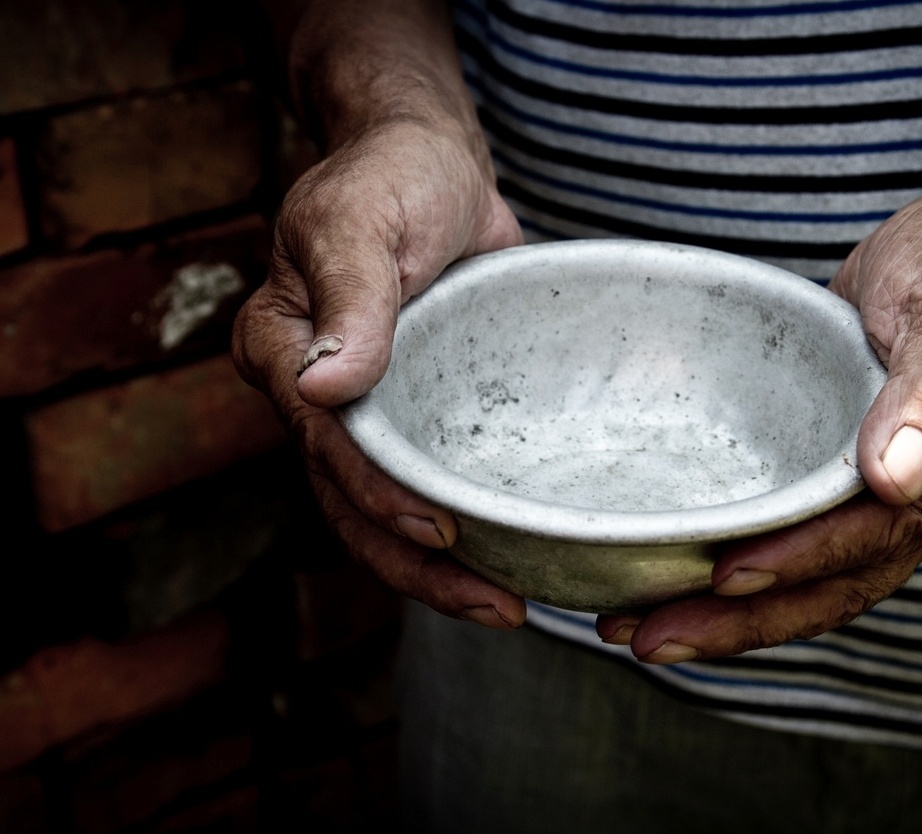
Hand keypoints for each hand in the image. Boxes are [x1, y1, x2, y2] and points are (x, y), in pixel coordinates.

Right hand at [233, 115, 526, 629]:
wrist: (433, 162)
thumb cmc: (392, 176)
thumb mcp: (363, 220)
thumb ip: (349, 299)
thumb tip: (320, 385)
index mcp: (284, 349)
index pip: (323, 443)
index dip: (377, 496)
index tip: (440, 533)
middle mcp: (317, 392)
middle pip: (350, 501)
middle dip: (414, 565)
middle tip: (495, 604)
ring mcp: (370, 408)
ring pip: (388, 508)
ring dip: (439, 566)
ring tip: (508, 604)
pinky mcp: (420, 408)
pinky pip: (431, 477)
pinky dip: (463, 520)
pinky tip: (510, 554)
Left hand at [596, 187, 921, 661]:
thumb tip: (895, 481)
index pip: (886, 533)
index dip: (807, 559)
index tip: (729, 575)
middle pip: (838, 583)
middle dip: (744, 620)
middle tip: (649, 638)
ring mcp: (885, 498)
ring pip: (808, 578)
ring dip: (726, 613)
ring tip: (635, 629)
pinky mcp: (839, 482)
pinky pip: (791, 537)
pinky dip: (735, 566)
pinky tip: (670, 578)